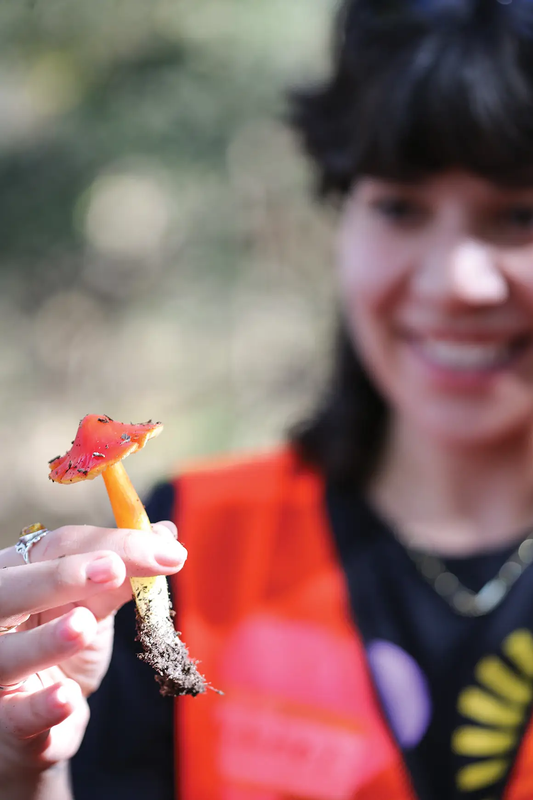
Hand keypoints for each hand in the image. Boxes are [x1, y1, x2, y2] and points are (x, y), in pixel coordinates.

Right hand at [0, 521, 185, 782]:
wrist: (39, 723)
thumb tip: (166, 533)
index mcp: (18, 576)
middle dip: (63, 577)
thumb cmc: (63, 650)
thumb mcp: (93, 605)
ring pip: (7, 654)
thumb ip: (123, 573)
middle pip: (12, 590)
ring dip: (47, 640)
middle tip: (113, 570)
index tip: (162, 549)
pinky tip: (68, 697)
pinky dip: (42, 707)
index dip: (107, 544)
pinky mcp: (3, 725)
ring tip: (83, 625)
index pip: (55, 548)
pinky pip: (17, 716)